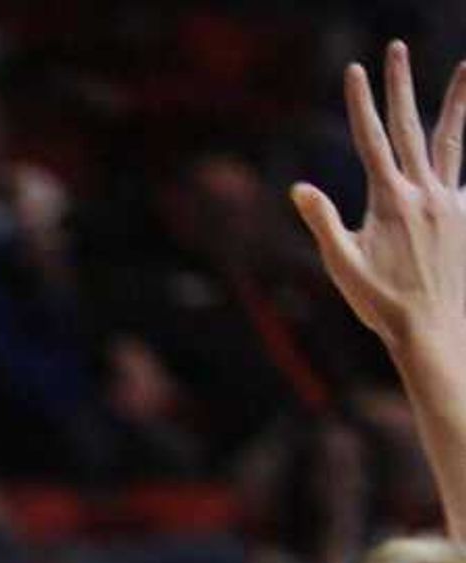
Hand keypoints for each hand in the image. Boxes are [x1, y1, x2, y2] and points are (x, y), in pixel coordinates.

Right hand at [291, 44, 465, 358]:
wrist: (432, 327)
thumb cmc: (381, 303)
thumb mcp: (343, 266)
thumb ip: (323, 222)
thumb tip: (299, 188)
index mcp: (390, 201)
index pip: (371, 140)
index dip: (361, 103)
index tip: (354, 70)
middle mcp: (423, 192)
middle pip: (410, 126)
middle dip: (400, 86)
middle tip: (395, 49)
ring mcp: (449, 201)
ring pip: (451, 140)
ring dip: (456, 102)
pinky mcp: (465, 214)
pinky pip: (464, 176)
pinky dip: (462, 154)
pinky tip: (463, 138)